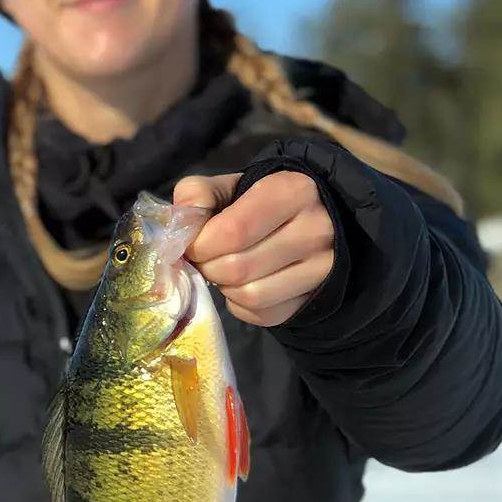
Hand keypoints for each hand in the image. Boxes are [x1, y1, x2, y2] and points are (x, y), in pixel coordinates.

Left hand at [172, 170, 334, 327]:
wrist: (303, 221)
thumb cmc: (256, 203)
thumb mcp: (228, 187)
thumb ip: (198, 194)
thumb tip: (180, 224)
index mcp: (292, 191)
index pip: (233, 231)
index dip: (200, 245)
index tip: (194, 244)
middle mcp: (316, 230)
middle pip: (238, 268)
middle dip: (209, 267)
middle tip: (207, 259)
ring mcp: (321, 268)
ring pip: (251, 295)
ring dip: (225, 288)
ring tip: (225, 271)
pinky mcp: (314, 298)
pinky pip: (263, 314)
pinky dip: (241, 306)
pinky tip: (242, 286)